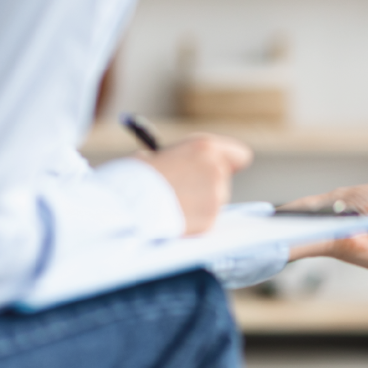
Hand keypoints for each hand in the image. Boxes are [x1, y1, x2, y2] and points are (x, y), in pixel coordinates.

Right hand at [135, 133, 251, 235]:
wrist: (128, 205)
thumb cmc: (135, 177)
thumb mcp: (157, 155)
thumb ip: (179, 159)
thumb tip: (181, 166)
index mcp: (204, 147)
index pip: (238, 155)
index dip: (230, 162)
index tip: (223, 168)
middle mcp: (217, 169)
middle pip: (223, 179)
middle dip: (206, 185)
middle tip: (184, 190)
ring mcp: (216, 196)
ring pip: (214, 201)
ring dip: (199, 203)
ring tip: (170, 203)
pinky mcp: (210, 220)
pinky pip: (204, 220)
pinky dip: (192, 221)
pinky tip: (172, 216)